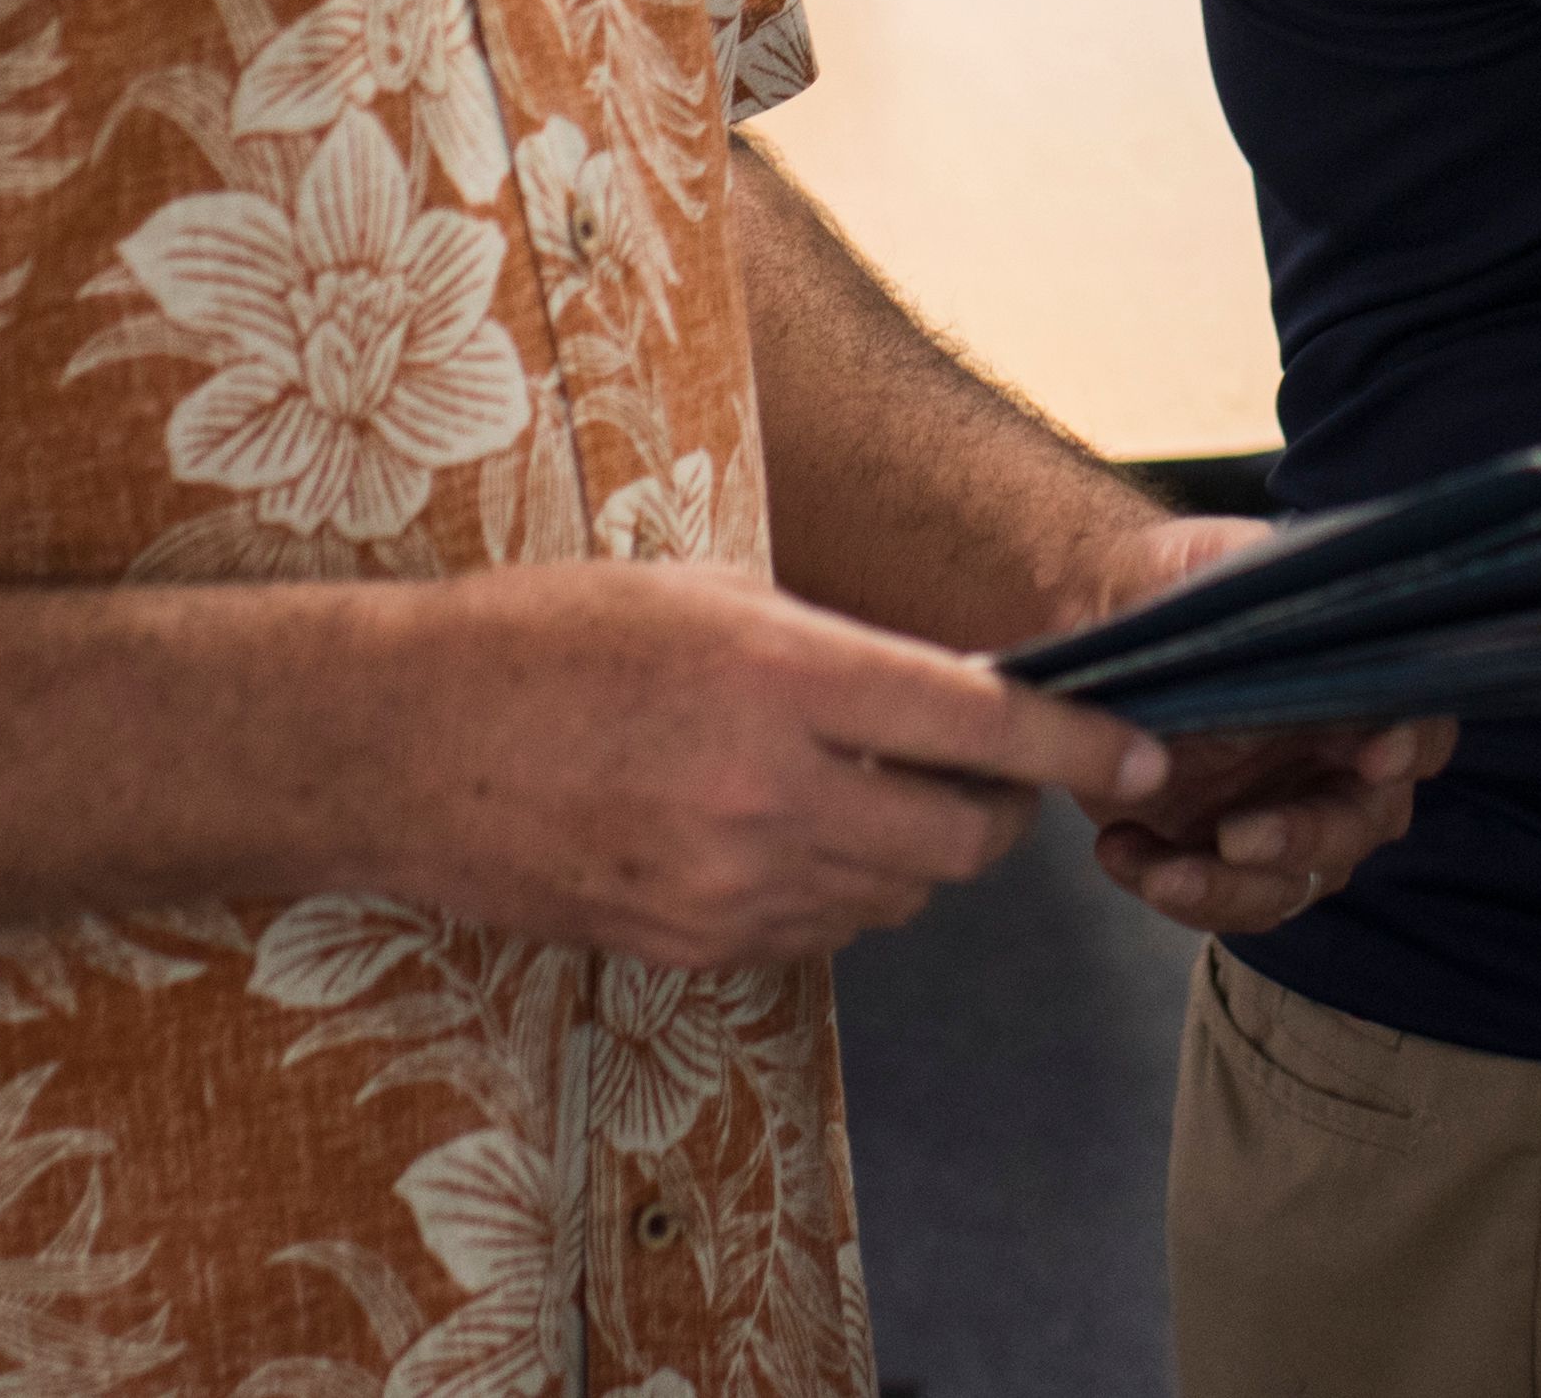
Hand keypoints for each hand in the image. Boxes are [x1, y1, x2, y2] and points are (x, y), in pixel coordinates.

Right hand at [357, 561, 1170, 974]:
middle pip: (964, 837)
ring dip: (912, 845)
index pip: (984, 727)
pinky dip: (833, 887)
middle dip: (998, 804)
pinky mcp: (688, 947)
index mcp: (780, 680)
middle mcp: (768, 796)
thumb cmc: (546, 635)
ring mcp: (727, 888)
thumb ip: (836, 649)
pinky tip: (778, 831)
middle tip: (980, 762)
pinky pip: (819, 932)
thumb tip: (952, 692)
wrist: (398, 744)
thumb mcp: (705, 594)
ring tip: (855, 783)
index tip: (1142, 749)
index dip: (1082, 746)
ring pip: (898, 893)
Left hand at [1043, 515, 1456, 936]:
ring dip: (1227, 889)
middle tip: (1236, 836)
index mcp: (1348, 692)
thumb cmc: (1166, 582)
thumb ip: (1273, 577)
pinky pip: (1216, 899)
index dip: (1411, 746)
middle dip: (1303, 839)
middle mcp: (1330, 765)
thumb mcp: (1215, 563)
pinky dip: (1170, 887)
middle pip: (1358, 827)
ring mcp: (1278, 818)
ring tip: (1159, 870)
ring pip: (1289, 885)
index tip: (1378, 756)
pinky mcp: (1217, 856)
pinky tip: (1119, 846)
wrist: (1084, 621)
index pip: (1418, 728)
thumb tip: (1322, 597)